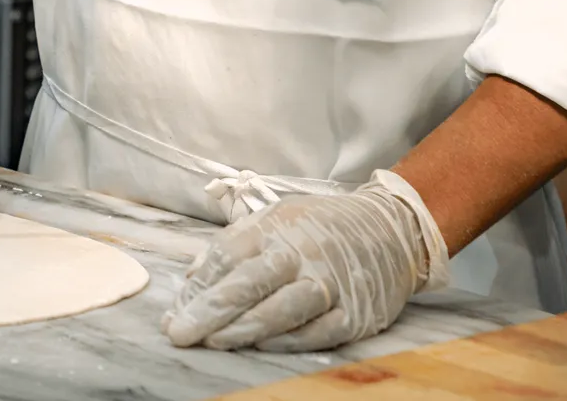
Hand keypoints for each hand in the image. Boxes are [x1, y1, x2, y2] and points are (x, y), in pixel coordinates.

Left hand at [163, 172, 446, 351]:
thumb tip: (190, 281)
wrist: (392, 229)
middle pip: (250, 282)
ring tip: (213, 341)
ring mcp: (330, 283)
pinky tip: (261, 346)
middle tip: (179, 332)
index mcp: (277, 226)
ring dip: (245, 329)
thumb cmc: (322, 227)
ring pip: (283, 309)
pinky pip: (316, 332)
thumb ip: (233, 248)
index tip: (173, 312)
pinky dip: (286, 341)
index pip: (228, 254)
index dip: (198, 285)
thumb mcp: (276, 220)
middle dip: (210, 309)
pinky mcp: (355, 312)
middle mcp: (302, 252)